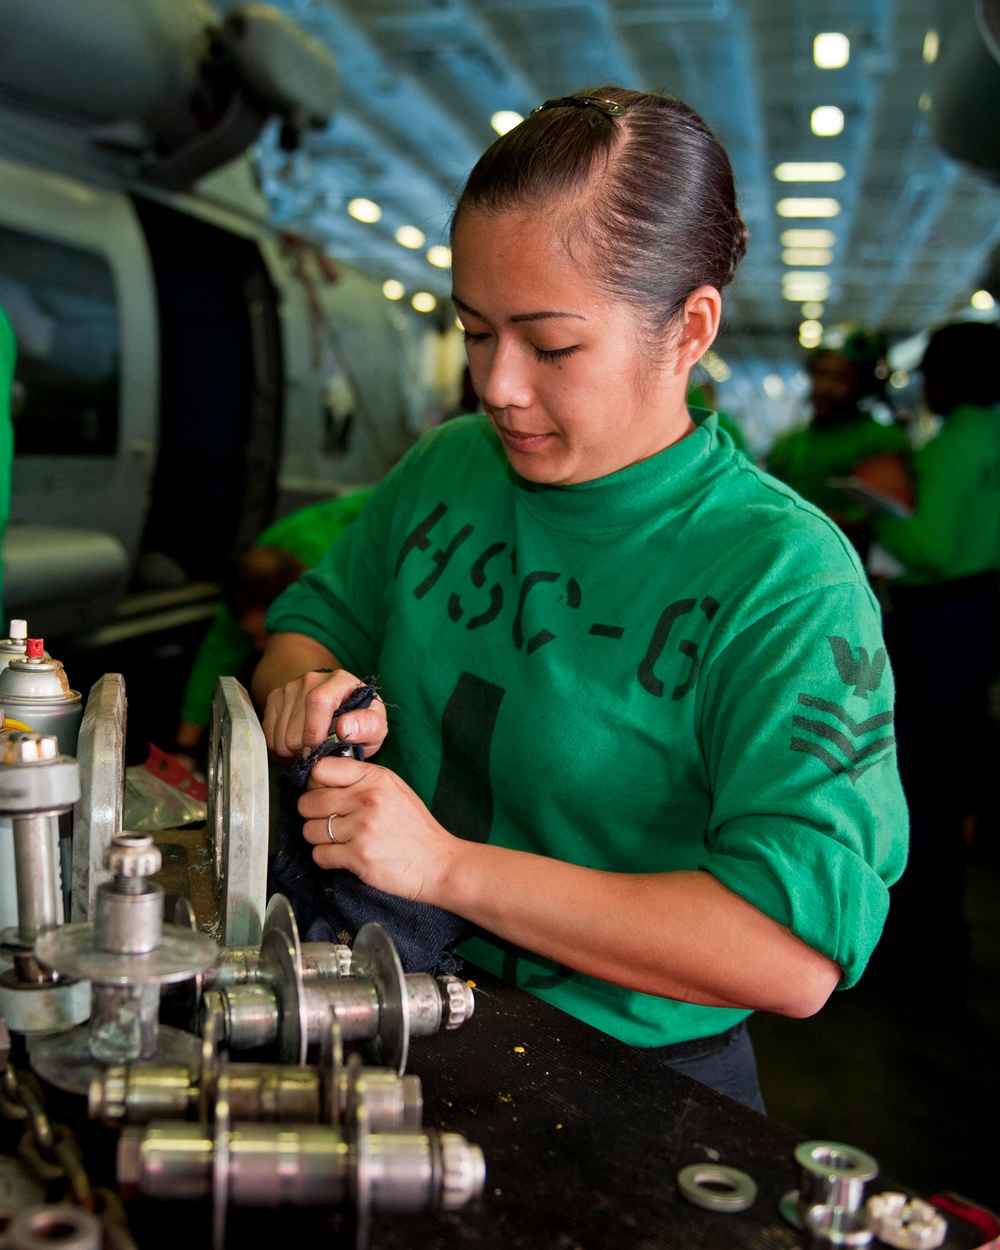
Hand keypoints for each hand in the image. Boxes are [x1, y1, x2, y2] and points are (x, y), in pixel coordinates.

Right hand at [262, 669, 386, 758]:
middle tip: (319, 755)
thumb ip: (369, 727)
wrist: (339, 708)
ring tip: (310, 749)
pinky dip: (281, 747)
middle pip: (294, 725)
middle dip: (305, 750)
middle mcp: (311, 679)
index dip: (314, 732)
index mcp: (339, 681)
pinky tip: (298, 743)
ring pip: (279, 734)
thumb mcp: (376, 726)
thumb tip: (345, 728)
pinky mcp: (275, 698)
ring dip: (292, 751)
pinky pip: (269, 734)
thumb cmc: (360, 720)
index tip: (317, 752)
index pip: (318, 701)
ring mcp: (289, 687)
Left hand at [298, 754, 454, 903]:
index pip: (321, 769)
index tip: (322, 794)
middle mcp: (367, 798)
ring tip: (339, 841)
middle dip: (313, 815)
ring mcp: (362, 828)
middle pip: (308, 802)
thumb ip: (361, 781)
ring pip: (309, 830)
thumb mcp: (394, 790)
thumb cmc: (415, 828)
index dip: (314, 784)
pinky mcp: (359, 857)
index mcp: (375, 777)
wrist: (438, 863)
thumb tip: (320, 781)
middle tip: (328, 822)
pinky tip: (344, 856)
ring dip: (319, 839)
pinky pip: (319, 855)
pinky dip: (327, 858)